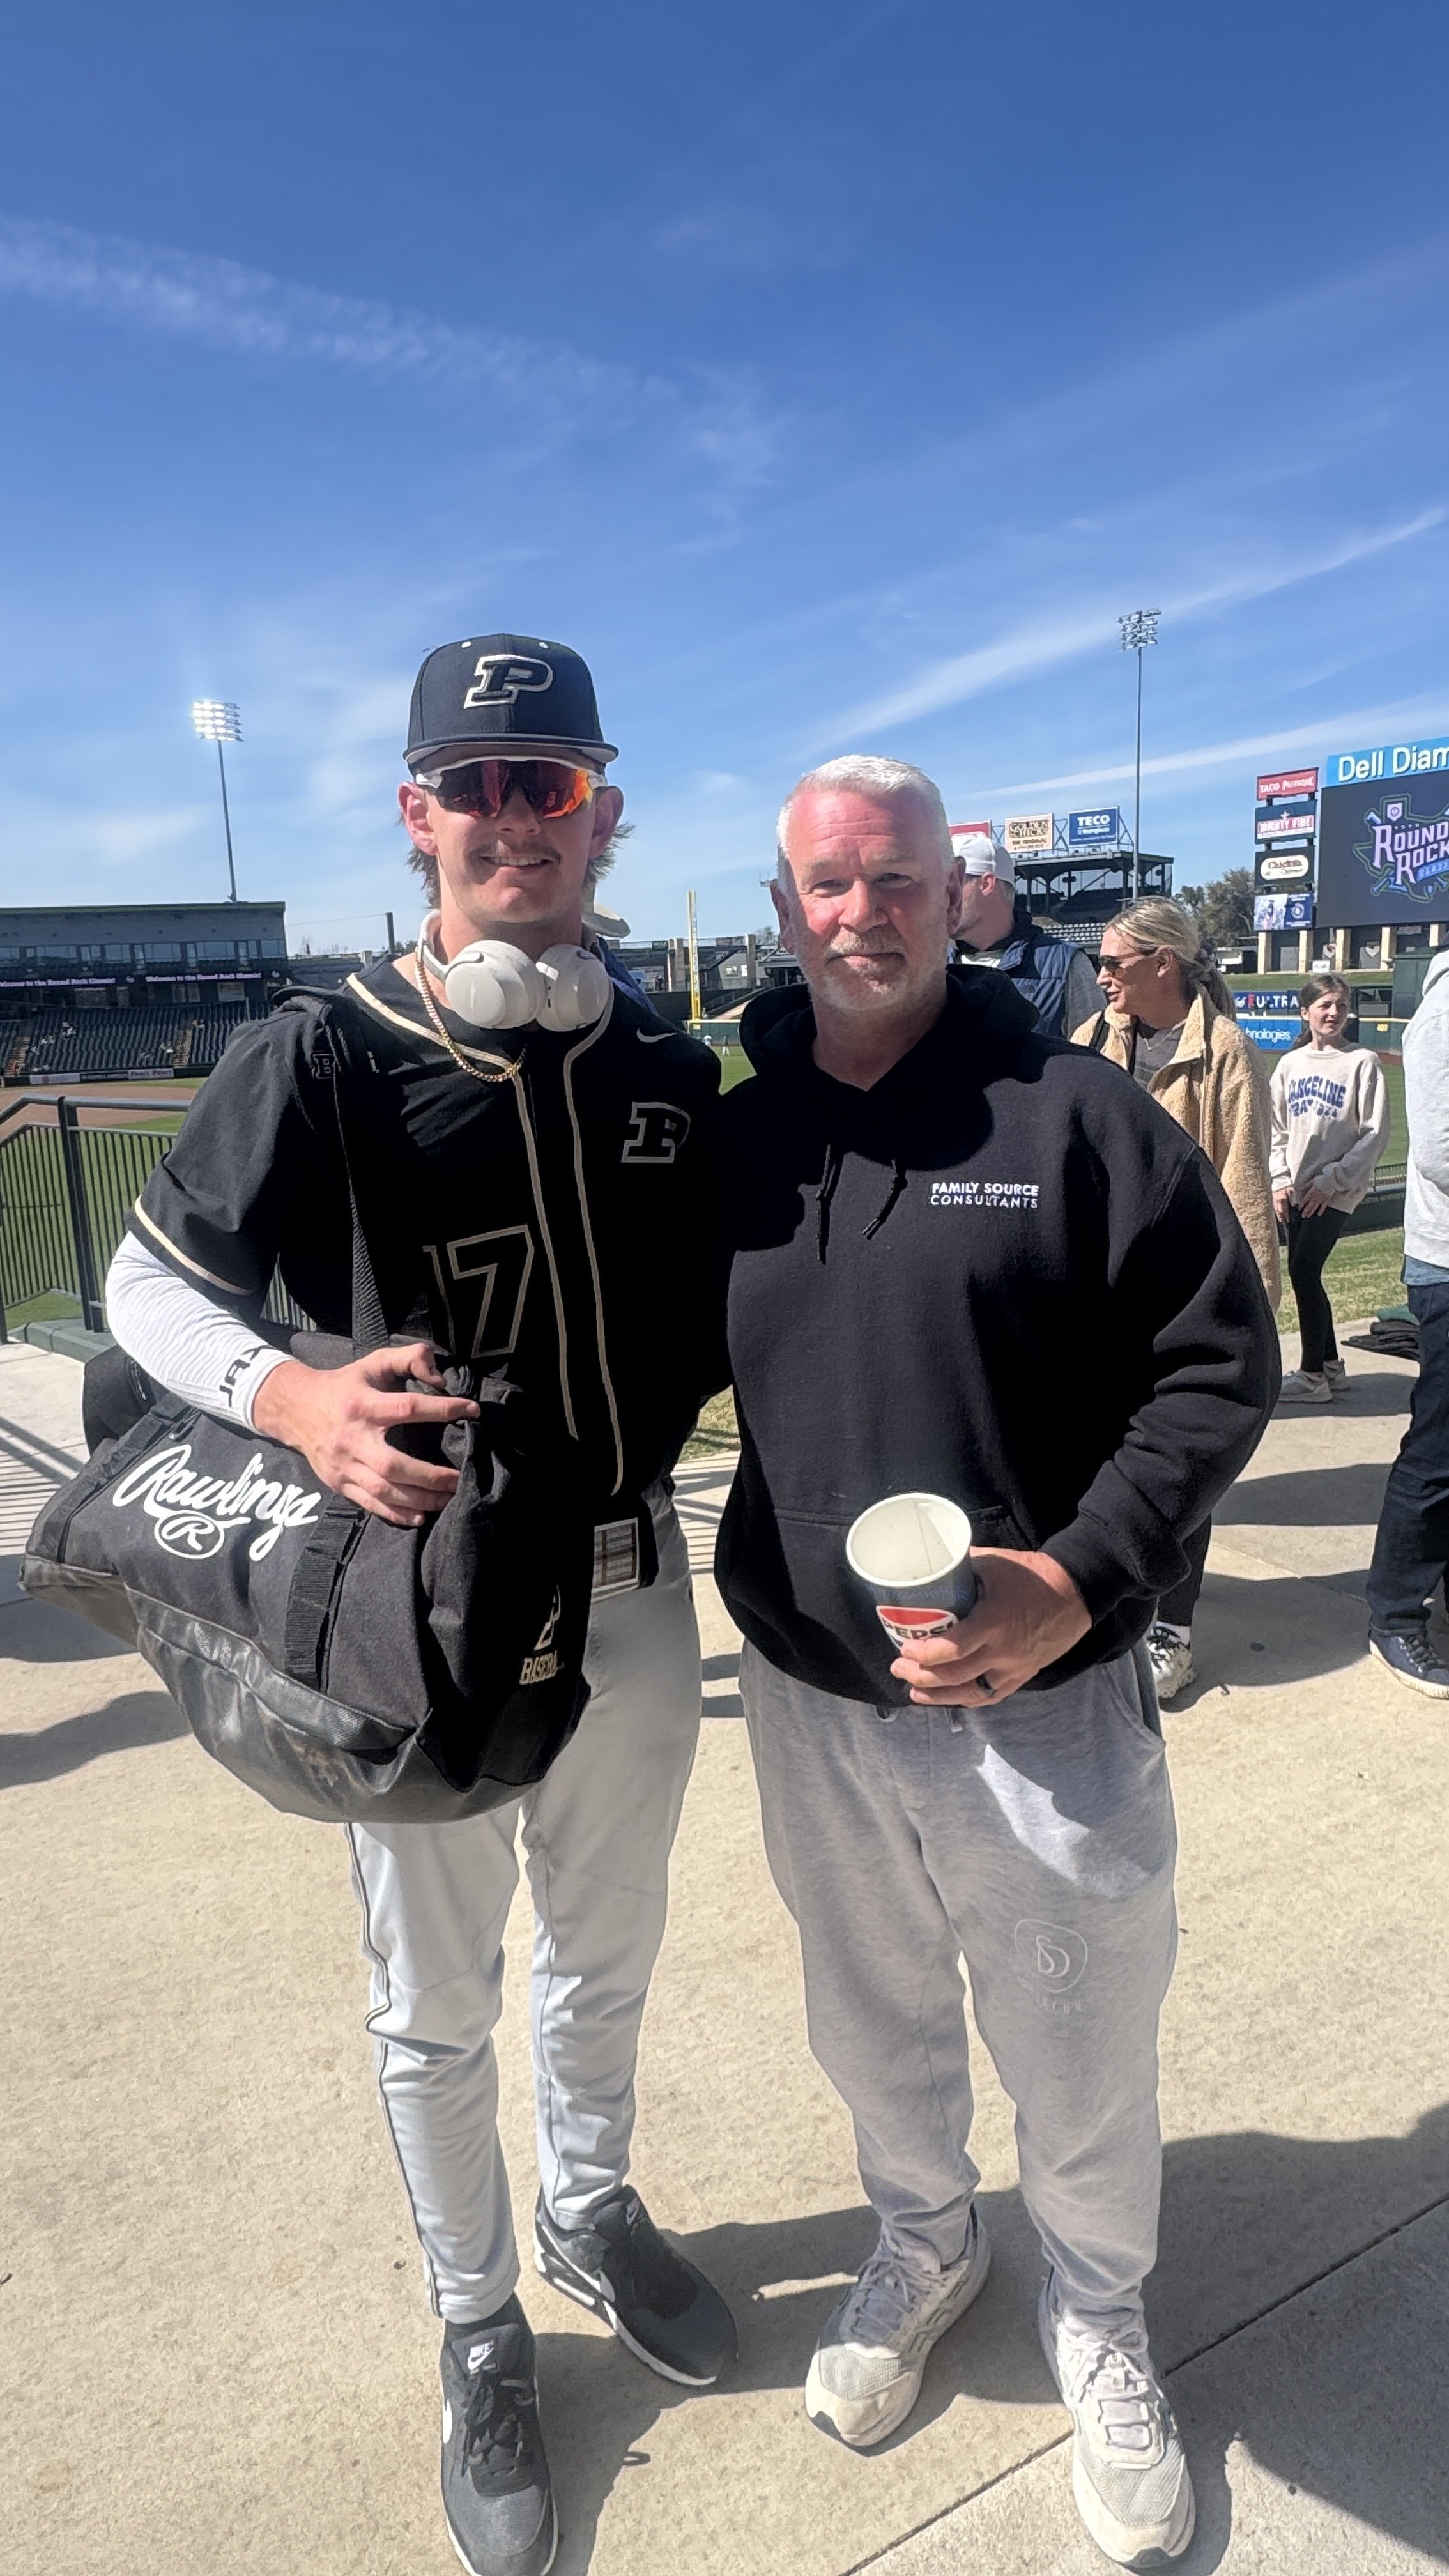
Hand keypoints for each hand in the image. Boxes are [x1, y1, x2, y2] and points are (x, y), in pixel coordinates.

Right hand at [252, 1341, 478, 1525]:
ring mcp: (344, 1465)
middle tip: (461, 1478)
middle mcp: (353, 1439)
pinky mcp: (339, 1483)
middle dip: (431, 1475)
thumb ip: (409, 1358)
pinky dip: (396, 1514)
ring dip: (419, 1499)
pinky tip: (420, 1517)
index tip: (473, 1411)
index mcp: (363, 1405)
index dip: (443, 1409)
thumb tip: (440, 1378)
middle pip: (394, 1465)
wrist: (296, 1409)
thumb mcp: (374, 1362)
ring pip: (383, 1490)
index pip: (408, 1408)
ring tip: (448, 1498)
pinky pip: (369, 1504)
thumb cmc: (345, 1386)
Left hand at [890, 1549, 1090, 1707]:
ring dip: (939, 1695)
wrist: (1074, 1593)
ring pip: (971, 1693)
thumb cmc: (1031, 1575)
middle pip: (956, 1676)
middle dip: (922, 1676)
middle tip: (899, 1668)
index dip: (925, 1655)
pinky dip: (967, 1699)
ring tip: (915, 1691)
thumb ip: (960, 1567)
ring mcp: (1015, 1667)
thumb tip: (927, 1565)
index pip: (954, 1648)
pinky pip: (991, 1696)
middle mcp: (1004, 1651)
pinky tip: (949, 1698)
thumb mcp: (993, 1563)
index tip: (905, 1649)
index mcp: (995, 1621)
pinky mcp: (1023, 1675)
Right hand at [1273, 1187, 1293, 1222]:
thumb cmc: (1287, 1184)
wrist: (1280, 1179)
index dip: (1286, 1216)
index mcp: (1283, 1199)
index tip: (1288, 1221)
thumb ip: (1293, 1198)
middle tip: (1283, 1222)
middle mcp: (1278, 1200)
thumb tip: (1294, 1205)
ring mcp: (1275, 1199)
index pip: (1284, 1210)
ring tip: (1280, 1220)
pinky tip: (1277, 1213)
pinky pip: (1274, 1206)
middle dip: (1282, 1217)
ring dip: (1278, 1215)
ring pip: (1276, 1209)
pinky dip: (1276, 1211)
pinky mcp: (1273, 1197)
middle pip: (1279, 1211)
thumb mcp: (1292, 1190)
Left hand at [1298, 1184, 1330, 1217]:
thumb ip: (1307, 1185)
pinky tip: (1319, 1214)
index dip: (1301, 1205)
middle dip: (1305, 1212)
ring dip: (1311, 1213)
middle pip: (1308, 1206)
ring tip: (1308, 1216)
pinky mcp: (1326, 1200)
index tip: (1299, 1209)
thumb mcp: (1312, 1181)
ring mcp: (1320, 1200)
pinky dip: (1321, 1211)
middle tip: (1303, 1216)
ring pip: (1314, 1208)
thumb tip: (1301, 1187)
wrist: (1330, 1181)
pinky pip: (1323, 1207)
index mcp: (1311, 1193)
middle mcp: (1315, 1198)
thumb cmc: (1321, 1180)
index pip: (1304, 1201)